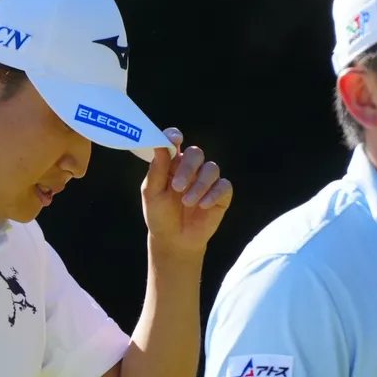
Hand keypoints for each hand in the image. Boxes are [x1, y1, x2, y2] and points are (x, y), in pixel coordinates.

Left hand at [141, 129, 232, 253]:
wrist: (174, 240)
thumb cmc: (160, 215)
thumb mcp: (153, 193)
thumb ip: (157, 169)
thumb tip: (159, 144)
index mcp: (172, 163)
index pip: (175, 141)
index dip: (174, 136)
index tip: (175, 139)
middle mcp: (192, 168)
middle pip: (197, 153)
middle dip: (188, 168)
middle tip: (177, 187)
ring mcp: (207, 180)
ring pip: (212, 169)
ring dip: (199, 185)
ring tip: (187, 203)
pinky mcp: (221, 195)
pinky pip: (224, 186)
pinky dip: (213, 194)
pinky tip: (203, 206)